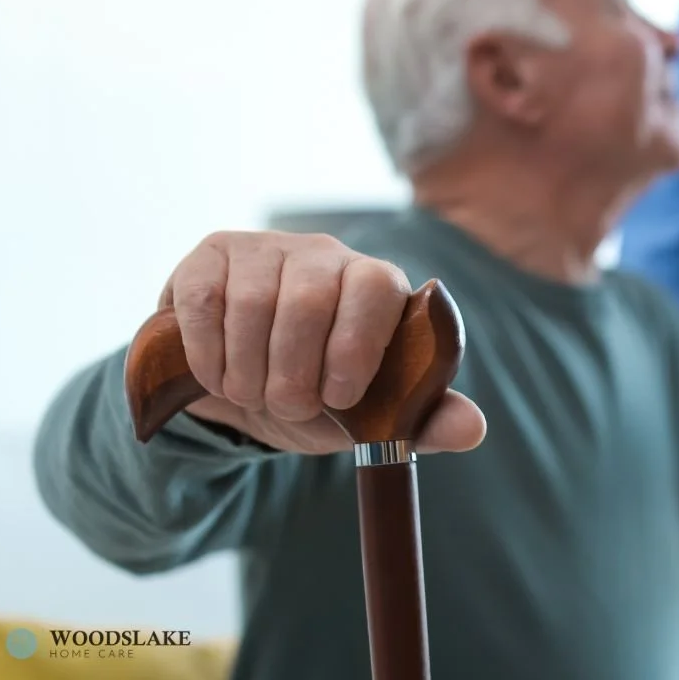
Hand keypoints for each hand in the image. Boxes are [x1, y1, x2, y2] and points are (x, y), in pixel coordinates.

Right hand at [156, 230, 486, 454]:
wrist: (244, 386)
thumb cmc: (320, 394)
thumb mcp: (370, 418)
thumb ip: (421, 420)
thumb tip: (474, 430)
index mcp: (375, 285)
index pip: (375, 288)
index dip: (356, 345)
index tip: (340, 397)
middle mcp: (324, 255)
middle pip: (307, 300)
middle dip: (293, 373)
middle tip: (290, 407)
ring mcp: (265, 249)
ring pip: (252, 304)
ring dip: (248, 371)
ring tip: (255, 394)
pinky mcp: (212, 256)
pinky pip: (204, 301)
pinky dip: (209, 354)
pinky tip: (219, 375)